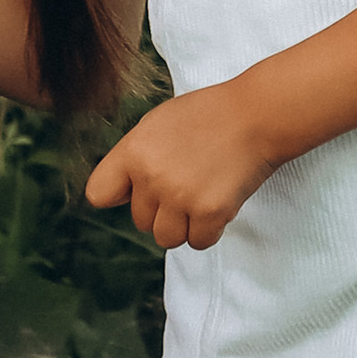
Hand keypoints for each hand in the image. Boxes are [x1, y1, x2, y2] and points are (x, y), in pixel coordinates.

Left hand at [84, 87, 278, 248]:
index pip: (99, 195)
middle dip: (162, 209)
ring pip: (166, 238)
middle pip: (141, 222)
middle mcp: (151, 176)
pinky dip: (210, 230)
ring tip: (202, 195)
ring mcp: (180, 196)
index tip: (141, 189)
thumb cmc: (208, 116)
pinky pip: (199, 242)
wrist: (257, 114)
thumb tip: (120, 196)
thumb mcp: (157, 124)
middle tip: (189, 182)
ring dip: (184, 225)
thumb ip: (134, 157)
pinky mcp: (210, 212)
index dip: (121, 195)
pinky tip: (219, 201)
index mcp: (133, 151)